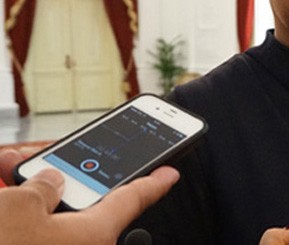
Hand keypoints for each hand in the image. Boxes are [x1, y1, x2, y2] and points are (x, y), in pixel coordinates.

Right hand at [0, 148, 179, 244]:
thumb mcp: (19, 207)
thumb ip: (41, 186)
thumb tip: (50, 182)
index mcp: (92, 234)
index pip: (132, 199)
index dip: (153, 183)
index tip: (171, 174)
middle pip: (78, 201)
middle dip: (60, 173)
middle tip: (40, 155)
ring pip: (44, 213)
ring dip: (26, 189)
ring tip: (8, 163)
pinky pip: (23, 227)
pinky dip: (12, 209)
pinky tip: (1, 181)